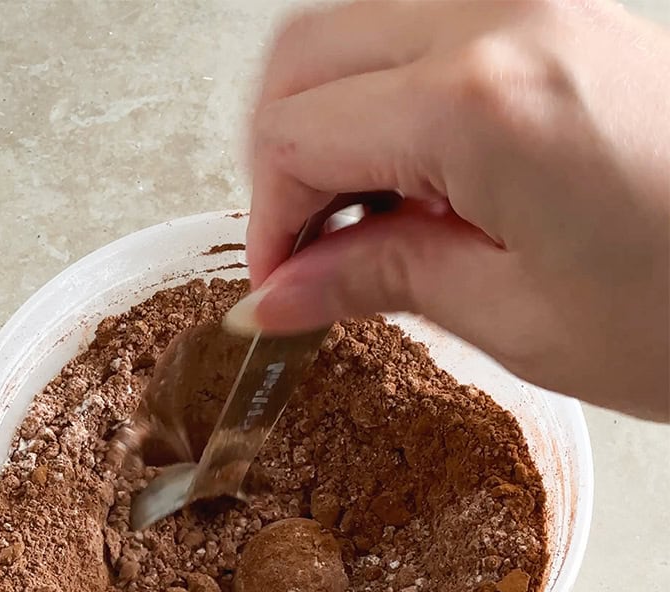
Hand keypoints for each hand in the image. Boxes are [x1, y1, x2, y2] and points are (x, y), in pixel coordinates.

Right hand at [227, 0, 669, 420]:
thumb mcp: (516, 317)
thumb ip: (375, 279)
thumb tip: (276, 292)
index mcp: (480, 101)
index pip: (297, 137)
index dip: (268, 222)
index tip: (281, 287)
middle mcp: (502, 21)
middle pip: (304, 56)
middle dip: (280, 158)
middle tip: (308, 252)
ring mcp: (539, 4)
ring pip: (354, 24)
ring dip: (329, 114)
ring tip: (365, 213)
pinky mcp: (565, 13)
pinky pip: (425, 23)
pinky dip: (388, 88)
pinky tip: (418, 170)